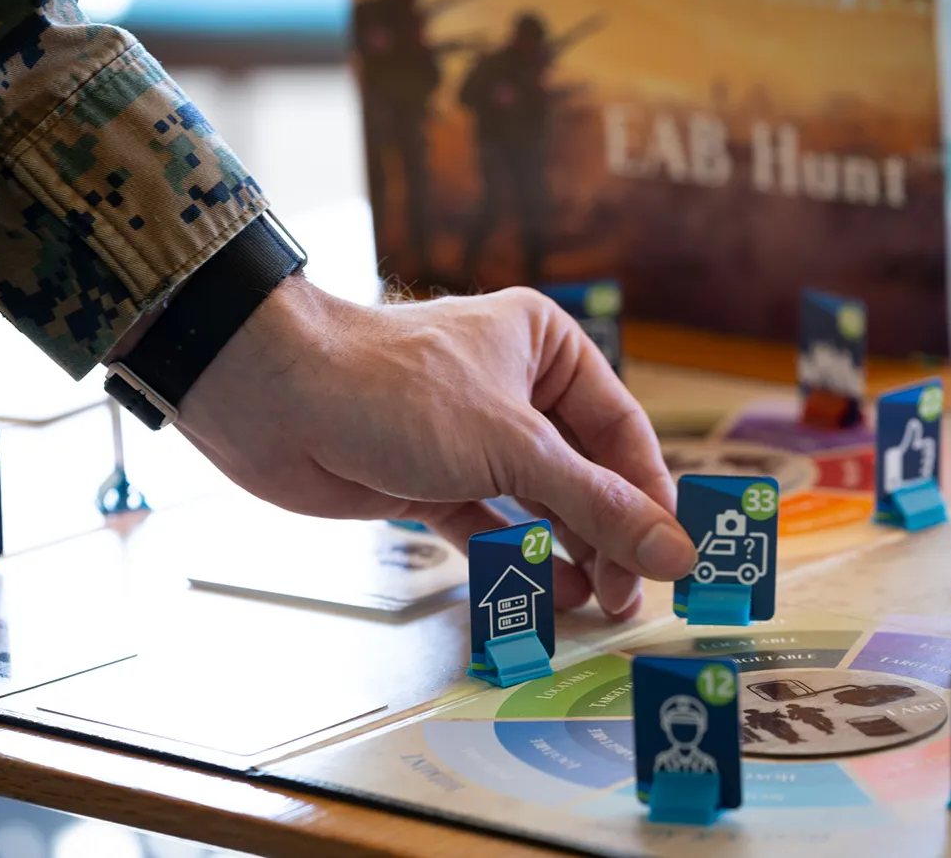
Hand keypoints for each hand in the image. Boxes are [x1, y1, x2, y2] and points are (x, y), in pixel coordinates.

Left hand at [175, 275, 696, 617]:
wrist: (274, 400)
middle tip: (632, 595)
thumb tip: (675, 553)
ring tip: (598, 604)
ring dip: (568, 551)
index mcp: (546, 347)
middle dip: (608, 532)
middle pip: (582, 470)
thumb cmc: (399, 391)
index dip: (650, 493)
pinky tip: (549, 593)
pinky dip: (516, 556)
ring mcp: (472, 436)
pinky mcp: (432, 478)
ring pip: (538, 502)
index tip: (675, 553)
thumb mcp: (515, 446)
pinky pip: (490, 523)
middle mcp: (515, 386)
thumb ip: (596, 505)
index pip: (621, 428)